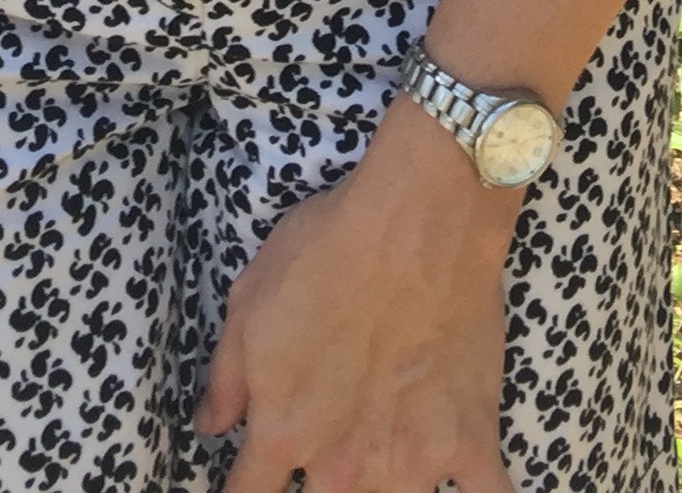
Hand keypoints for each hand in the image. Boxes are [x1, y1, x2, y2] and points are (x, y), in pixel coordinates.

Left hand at [197, 103, 517, 492]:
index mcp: (285, 430)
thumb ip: (226, 375)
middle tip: (333, 428)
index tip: (254, 475)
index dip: (244, 488)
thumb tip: (211, 425)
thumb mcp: (250, 298)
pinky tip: (464, 478)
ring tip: (386, 431)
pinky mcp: (470, 440)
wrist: (420, 216)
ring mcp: (411, 461)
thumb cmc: (330, 247)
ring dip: (384, 477)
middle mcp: (343, 464)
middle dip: (319, 477)